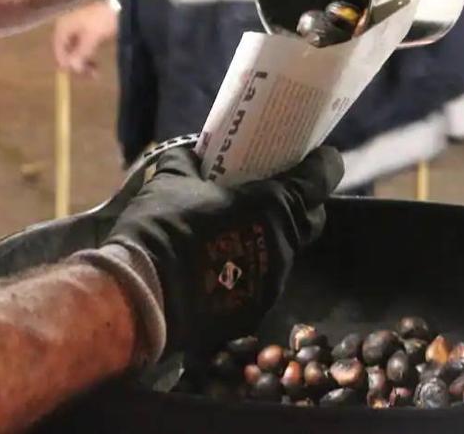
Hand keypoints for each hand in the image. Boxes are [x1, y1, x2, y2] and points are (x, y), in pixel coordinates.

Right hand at [53, 1, 118, 76]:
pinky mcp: (86, 32)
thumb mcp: (91, 38)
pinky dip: (88, 56)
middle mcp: (66, 27)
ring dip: (83, 62)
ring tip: (95, 73)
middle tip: (89, 75)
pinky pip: (82, 48)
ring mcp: (76, 30)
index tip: (74, 74)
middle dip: (77, 64)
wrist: (120, 8)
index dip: (65, 63)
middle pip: (66, 51)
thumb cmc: (102, 21)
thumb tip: (73, 68)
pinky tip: (95, 65)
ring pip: (75, 51)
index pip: (58, 49)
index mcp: (63, 26)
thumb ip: (81, 54)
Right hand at [104, 145, 342, 358]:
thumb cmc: (164, 227)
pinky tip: (220, 266)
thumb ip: (190, 159)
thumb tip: (195, 152)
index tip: (314, 156)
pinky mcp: (254, 312)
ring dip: (270, 239)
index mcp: (274, 205)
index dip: (322, 164)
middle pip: (310, 219)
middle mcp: (284, 244)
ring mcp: (272, 283)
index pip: (323, 178)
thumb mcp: (171, 179)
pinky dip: (249, 271)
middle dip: (301, 204)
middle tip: (273, 192)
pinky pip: (262, 282)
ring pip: (285, 253)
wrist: (141, 298)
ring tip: (237, 230)